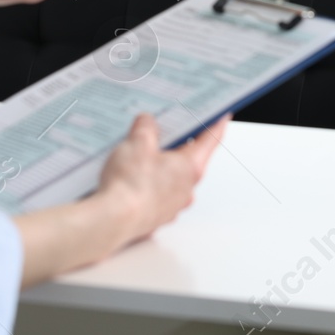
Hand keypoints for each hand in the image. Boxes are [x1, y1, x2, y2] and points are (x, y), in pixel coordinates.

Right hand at [96, 112, 228, 243]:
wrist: (111, 221)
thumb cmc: (129, 185)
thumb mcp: (137, 142)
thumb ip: (146, 127)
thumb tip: (147, 122)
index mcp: (190, 166)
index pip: (211, 138)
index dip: (216, 122)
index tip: (222, 114)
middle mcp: (187, 188)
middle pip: (190, 158)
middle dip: (179, 142)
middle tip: (167, 127)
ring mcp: (172, 205)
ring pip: (173, 178)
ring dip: (162, 165)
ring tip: (141, 153)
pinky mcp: (156, 216)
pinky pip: (158, 193)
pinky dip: (150, 183)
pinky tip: (132, 177)